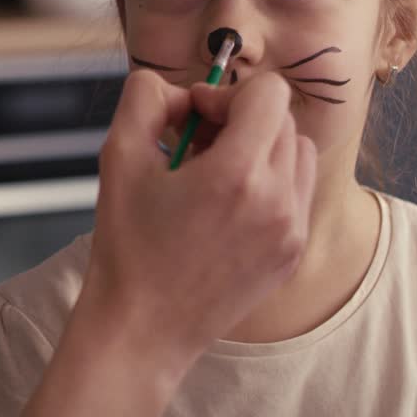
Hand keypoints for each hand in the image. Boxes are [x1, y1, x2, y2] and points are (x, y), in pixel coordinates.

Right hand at [23, 70, 315, 415]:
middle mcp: (277, 201)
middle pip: (282, 119)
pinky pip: (297, 193)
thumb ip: (146, 97)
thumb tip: (180, 89)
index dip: (226, 92)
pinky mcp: (292, 254)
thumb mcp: (119, 155)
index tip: (195, 116)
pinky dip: (269, 184)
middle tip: (195, 145)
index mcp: (238, 174)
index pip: (268, 92)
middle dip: (239, 119)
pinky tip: (227, 206)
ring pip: (298, 153)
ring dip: (261, 148)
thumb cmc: (127, 246)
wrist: (142, 327)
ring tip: (215, 174)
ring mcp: (291, 231)